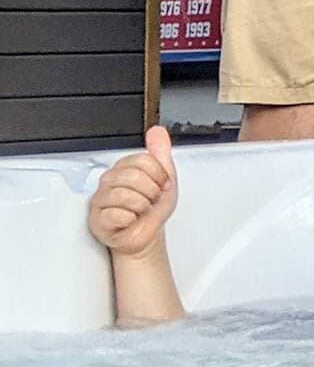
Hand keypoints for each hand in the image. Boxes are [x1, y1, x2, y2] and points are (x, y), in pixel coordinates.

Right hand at [88, 127, 177, 256]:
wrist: (146, 235)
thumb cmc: (152, 209)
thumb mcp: (165, 178)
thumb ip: (161, 153)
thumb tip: (156, 131)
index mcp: (125, 168)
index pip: (143, 160)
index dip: (159, 175)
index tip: (161, 184)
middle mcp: (109, 181)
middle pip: (134, 176)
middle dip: (151, 192)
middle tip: (150, 200)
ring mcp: (100, 200)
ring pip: (125, 195)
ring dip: (141, 206)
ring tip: (140, 211)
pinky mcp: (96, 220)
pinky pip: (116, 215)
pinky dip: (130, 219)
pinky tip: (129, 220)